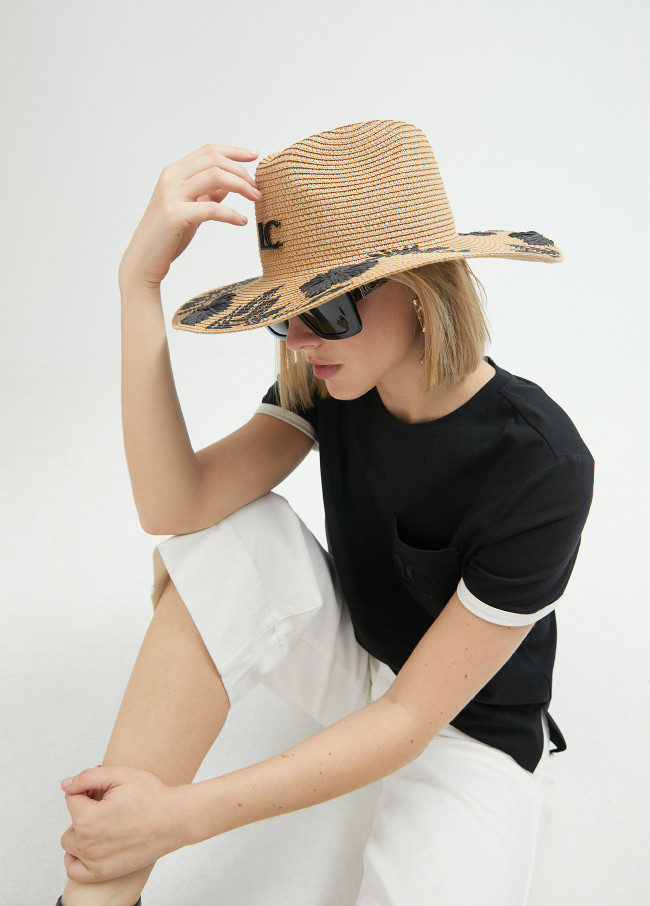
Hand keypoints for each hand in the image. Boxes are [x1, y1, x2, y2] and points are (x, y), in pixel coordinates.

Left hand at [60, 765, 186, 882]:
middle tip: (109, 805)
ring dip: (80, 832)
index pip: (72, 798)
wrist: (174, 820)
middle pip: (71, 821)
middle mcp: (86, 843)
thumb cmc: (151, 797)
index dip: (89, 789)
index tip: (107, 790)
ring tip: (103, 823)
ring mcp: (93, 861)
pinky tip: (89, 847)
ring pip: (70, 844)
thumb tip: (66, 785)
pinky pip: (74, 870)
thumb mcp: (120, 775)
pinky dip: (75, 859)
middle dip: (85, 810)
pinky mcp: (102, 873)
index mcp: (87, 818)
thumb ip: (88, 777)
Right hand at [118, 143, 260, 290]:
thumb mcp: (190, 209)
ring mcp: (171, 195)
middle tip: (257, 188)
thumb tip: (229, 184)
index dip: (233, 151)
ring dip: (241, 186)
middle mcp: (171, 178)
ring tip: (255, 199)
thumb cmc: (168, 236)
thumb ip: (207, 194)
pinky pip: (211, 208)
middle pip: (214, 159)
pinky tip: (241, 221)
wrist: (143, 261)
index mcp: (174, 173)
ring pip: (215, 176)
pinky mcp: (174, 216)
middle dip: (241, 170)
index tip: (255, 156)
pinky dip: (231, 214)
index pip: (208, 151)